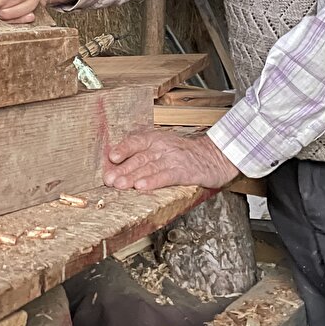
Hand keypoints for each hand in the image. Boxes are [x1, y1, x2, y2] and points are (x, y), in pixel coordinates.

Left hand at [104, 130, 238, 190]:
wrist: (215, 156)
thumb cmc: (185, 154)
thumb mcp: (164, 146)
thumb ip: (144, 153)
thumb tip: (119, 162)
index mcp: (157, 139)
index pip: (136, 141)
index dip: (123, 149)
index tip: (111, 157)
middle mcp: (163, 147)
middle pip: (140, 157)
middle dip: (122, 169)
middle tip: (109, 179)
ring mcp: (174, 159)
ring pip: (150, 167)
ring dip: (133, 176)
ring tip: (120, 184)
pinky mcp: (184, 171)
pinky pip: (166, 176)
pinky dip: (153, 181)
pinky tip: (142, 187)